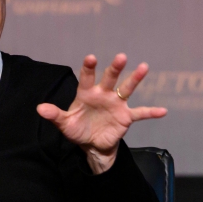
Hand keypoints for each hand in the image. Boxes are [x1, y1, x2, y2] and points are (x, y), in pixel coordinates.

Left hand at [37, 54, 166, 173]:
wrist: (92, 144)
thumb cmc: (77, 129)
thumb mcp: (64, 124)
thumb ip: (54, 115)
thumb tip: (39, 109)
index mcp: (87, 93)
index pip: (87, 77)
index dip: (89, 68)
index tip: (91, 58)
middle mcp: (103, 94)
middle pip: (110, 78)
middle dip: (115, 68)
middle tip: (122, 57)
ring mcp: (116, 104)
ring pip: (126, 88)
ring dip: (135, 79)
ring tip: (144, 67)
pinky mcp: (126, 117)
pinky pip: (140, 113)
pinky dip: (151, 112)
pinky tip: (163, 111)